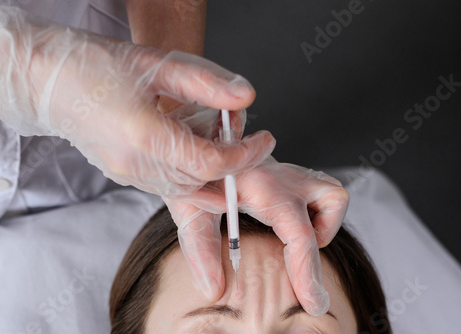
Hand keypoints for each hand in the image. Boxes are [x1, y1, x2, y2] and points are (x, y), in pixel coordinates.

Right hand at [0, 6, 274, 195]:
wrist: (44, 80)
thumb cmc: (94, 64)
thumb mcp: (157, 65)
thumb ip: (206, 83)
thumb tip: (246, 96)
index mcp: (144, 135)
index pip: (212, 163)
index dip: (245, 154)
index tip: (265, 139)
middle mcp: (135, 164)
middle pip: (203, 182)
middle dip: (235, 165)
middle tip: (246, 137)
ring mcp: (127, 174)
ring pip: (187, 189)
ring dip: (214, 171)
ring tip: (222, 139)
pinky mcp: (123, 174)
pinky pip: (168, 185)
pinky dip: (191, 173)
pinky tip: (195, 147)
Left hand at [164, 106, 348, 313]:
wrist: (197, 146)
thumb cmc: (193, 177)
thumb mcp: (190, 212)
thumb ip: (201, 251)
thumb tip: (214, 291)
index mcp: (262, 187)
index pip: (300, 234)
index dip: (308, 272)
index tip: (313, 301)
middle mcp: (285, 176)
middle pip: (333, 204)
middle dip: (320, 243)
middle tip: (297, 270)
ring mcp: (292, 172)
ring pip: (333, 195)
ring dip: (322, 223)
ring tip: (290, 238)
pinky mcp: (292, 174)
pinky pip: (322, 193)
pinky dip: (316, 213)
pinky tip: (286, 224)